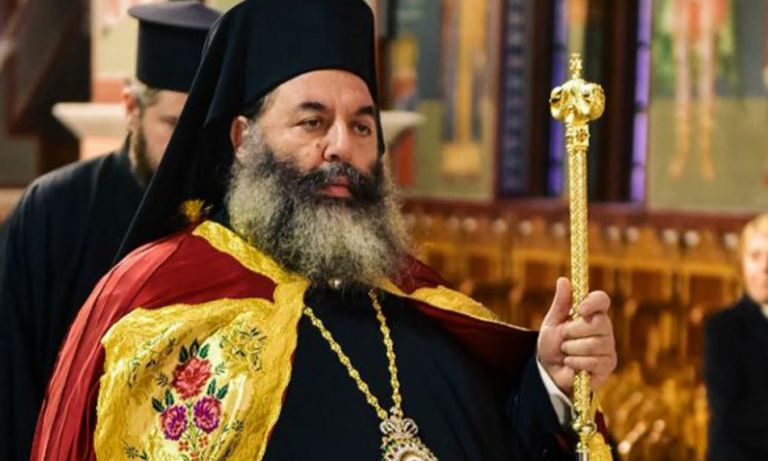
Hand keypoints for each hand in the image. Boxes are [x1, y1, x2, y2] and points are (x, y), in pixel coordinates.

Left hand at [537, 277, 616, 394]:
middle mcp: (605, 328)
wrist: (550, 371)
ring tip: (566, 351)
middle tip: (564, 337)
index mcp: (592, 313)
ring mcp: (608, 346)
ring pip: (594, 343)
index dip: (593, 302)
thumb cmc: (552, 345)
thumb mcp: (552, 322)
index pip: (602, 300)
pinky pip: (594, 361)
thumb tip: (563, 280)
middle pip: (598, 323)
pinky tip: (571, 363)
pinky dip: (576, 362)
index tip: (580, 309)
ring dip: (572, 349)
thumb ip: (560, 303)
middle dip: (573, 331)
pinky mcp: (608, 364)